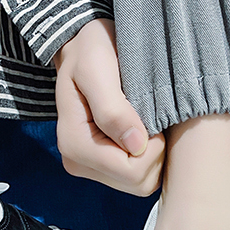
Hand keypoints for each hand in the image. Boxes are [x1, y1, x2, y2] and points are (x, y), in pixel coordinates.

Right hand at [53, 18, 165, 195]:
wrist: (83, 46)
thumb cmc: (89, 51)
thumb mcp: (96, 69)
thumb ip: (113, 109)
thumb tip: (136, 144)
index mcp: (75, 146)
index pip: (130, 171)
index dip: (151, 147)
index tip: (151, 114)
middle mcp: (78, 164)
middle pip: (136, 183)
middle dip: (153, 153)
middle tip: (151, 116)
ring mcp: (90, 168)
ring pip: (140, 183)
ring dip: (152, 155)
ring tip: (146, 121)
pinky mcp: (102, 167)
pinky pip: (137, 177)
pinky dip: (148, 157)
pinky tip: (144, 130)